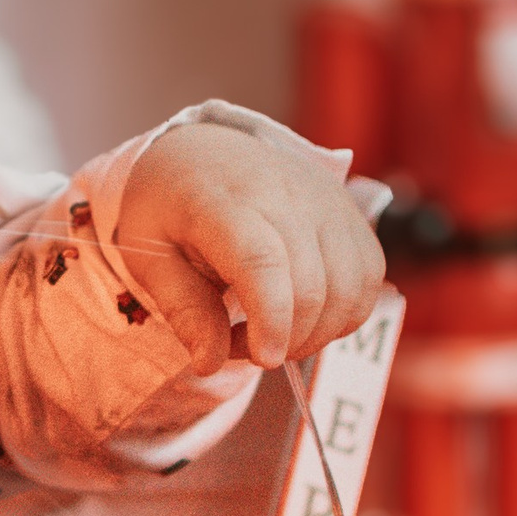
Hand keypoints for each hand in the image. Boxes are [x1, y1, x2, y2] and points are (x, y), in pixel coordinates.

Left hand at [113, 122, 385, 373]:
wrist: (204, 151)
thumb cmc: (169, 208)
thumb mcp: (147, 256)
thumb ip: (182, 309)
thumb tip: (209, 364)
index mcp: (224, 202)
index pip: (263, 262)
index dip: (271, 318)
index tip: (263, 359)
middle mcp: (286, 194)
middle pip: (312, 286)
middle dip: (284, 340)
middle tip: (242, 346)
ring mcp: (326, 201)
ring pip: (350, 288)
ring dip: (317, 332)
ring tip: (272, 332)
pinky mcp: (351, 212)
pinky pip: (369, 277)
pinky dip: (344, 313)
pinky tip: (305, 316)